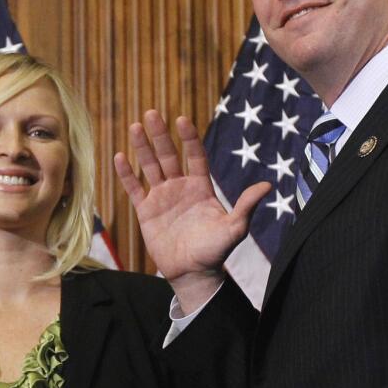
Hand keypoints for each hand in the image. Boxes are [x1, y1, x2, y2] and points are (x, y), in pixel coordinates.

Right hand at [115, 111, 271, 311]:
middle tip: (152, 114)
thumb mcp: (234, 228)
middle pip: (168, 155)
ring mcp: (161, 197)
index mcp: (201, 187)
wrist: (192, 273)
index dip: (189, 139)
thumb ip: (246, 206)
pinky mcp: (146, 211)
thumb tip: (267, 186)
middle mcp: (180, 187)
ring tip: (135, 126)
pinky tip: (119, 157)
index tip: (181, 120)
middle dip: (160, 135)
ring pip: (149, 166)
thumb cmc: (215, 251)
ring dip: (142, 148)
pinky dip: (126, 174)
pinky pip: (134, 188)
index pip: (195, 156)